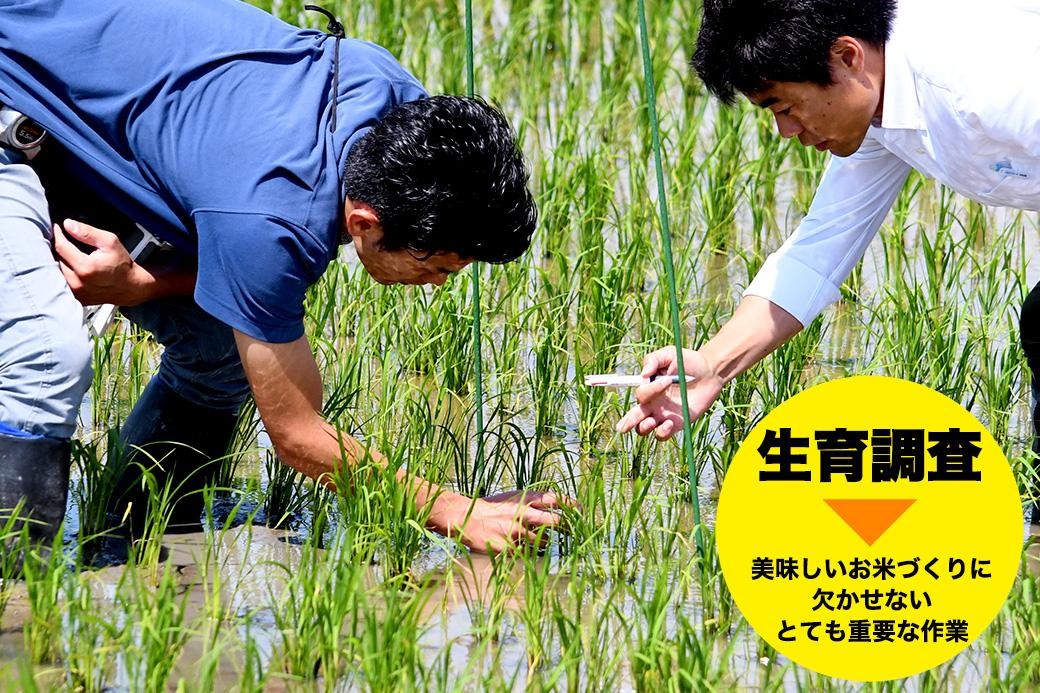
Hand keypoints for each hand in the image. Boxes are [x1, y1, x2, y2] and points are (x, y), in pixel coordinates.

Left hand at [53, 219, 151, 305]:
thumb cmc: (122, 264)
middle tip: (67, 241)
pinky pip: (62, 281)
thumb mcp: (110, 242)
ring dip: (61, 260)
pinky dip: (65, 272)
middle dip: (61, 248)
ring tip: (71, 254)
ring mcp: (76, 292)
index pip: (61, 246)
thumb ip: (87, 232)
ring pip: (57, 270)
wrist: (130, 286)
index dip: (58, 234)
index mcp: (85, 267)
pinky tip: (74, 267)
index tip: (58, 228)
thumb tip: (68, 224)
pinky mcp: (76, 297)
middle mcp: (77, 282)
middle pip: (57, 259)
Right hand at [435, 489, 573, 553]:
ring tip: (530, 539)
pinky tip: (514, 546)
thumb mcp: (513, 499)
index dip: (571, 505)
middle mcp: (524, 514)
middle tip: (573, 532)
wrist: (466, 517)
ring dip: (542, 543)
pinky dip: (524, 551)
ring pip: (543, 542)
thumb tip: (555, 512)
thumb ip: (532, 505)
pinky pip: (526, 553)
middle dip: (567, 527)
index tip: (581, 510)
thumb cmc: (492, 508)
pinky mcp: (509, 548)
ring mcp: (517, 532)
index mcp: (525, 499)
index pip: (556, 500)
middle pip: (557, 522)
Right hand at [615, 346, 723, 439]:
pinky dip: (662, 432)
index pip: (641, 394)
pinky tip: (669, 423)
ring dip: (645, 427)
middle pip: (634, 417)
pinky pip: (662, 435)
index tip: (668, 380)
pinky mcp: (676, 424)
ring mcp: (663, 415)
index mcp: (649, 388)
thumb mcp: (669, 354)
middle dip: (627, 422)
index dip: (651, 390)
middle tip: (622, 428)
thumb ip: (653, 359)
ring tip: (654, 420)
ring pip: (644, 428)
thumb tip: (643, 374)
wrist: (710, 372)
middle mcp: (653, 404)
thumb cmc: (687, 361)